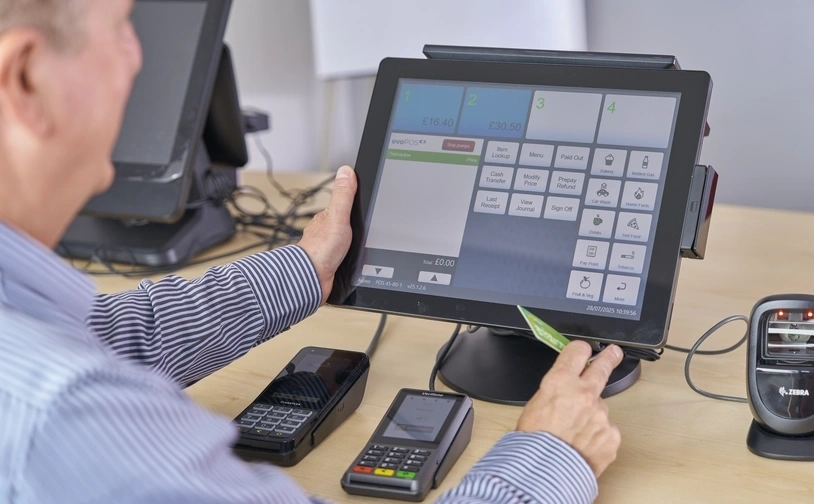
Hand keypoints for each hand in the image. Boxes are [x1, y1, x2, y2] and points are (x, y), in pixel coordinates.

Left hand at [298, 166, 356, 304]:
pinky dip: (348, 258)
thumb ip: (344, 195)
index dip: (352, 205)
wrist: (312, 279)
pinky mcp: (331, 264)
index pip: (342, 206)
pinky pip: (343, 258)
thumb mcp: (338, 216)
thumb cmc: (321, 250)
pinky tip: (353, 260)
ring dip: (351, 244)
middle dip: (353, 225)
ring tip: (360, 243)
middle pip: (344, 224)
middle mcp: (326, 232)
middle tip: (365, 224)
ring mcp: (328, 249)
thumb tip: (346, 170)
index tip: (362, 204)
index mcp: (327, 218)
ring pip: (344, 242)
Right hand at [516, 341, 623, 477]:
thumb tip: (564, 388)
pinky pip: (606, 430)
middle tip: (613, 354)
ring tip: (575, 433)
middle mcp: (584, 393)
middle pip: (602, 366)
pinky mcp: (612, 434)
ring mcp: (602, 414)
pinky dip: (598, 436)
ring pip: (601, 407)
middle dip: (609, 358)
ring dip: (593, 414)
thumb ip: (555, 391)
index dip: (580, 349)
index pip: (577, 351)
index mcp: (560, 381)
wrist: (545, 472)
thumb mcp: (535, 404)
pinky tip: (584, 445)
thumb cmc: (533, 442)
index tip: (585, 350)